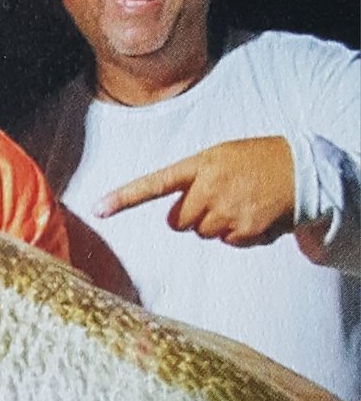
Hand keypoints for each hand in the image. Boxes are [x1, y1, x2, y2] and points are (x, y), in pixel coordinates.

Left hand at [94, 137, 294, 246]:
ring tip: (244, 203)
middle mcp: (209, 187)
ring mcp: (226, 210)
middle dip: (193, 217)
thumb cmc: (257, 161)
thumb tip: (177, 219)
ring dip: (219, 225)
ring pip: (203, 234)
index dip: (125, 197)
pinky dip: (242, 235)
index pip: (154, 183)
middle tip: (220, 200)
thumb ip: (194, 180)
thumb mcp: (222, 157)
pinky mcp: (245, 229)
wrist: (304, 169)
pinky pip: (229, 242)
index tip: (97, 208)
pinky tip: (258, 215)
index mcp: (200, 165)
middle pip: (178, 222)